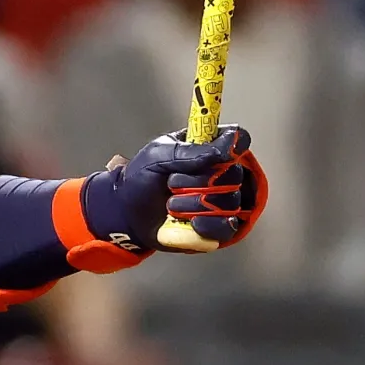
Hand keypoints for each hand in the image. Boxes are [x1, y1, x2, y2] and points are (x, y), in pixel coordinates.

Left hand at [81, 125, 266, 259]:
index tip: (214, 155)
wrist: (127, 213)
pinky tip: (189, 222)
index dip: (232, 146)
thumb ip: (191, 151)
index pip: (237, 138)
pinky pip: (227, 226)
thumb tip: (228, 148)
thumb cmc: (140, 179)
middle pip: (232, 174)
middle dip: (195, 181)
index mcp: (206, 146)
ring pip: (228, 201)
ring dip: (193, 204)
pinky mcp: (218, 225)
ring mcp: (221, 200)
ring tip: (171, 204)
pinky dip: (206, 224)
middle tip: (171, 183)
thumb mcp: (157, 156)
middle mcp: (220, 171)